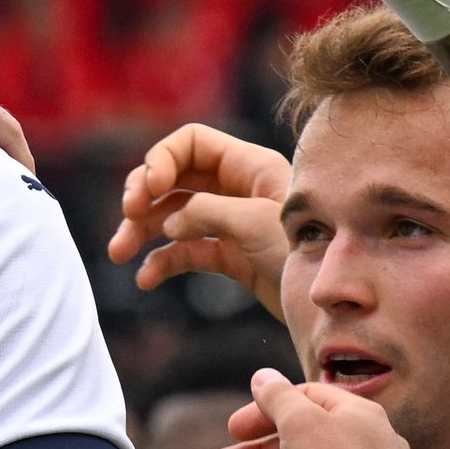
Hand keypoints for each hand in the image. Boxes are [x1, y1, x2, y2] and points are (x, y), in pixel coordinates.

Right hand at [109, 123, 294, 314]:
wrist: (331, 305)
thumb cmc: (303, 252)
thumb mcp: (255, 223)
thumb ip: (207, 213)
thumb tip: (169, 222)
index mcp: (248, 166)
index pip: (192, 143)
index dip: (162, 160)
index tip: (148, 190)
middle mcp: (236, 189)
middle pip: (174, 178)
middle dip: (143, 194)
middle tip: (128, 216)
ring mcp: (230, 223)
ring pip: (173, 216)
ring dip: (141, 231)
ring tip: (118, 253)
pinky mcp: (229, 257)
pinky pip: (185, 252)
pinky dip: (163, 262)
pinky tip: (147, 279)